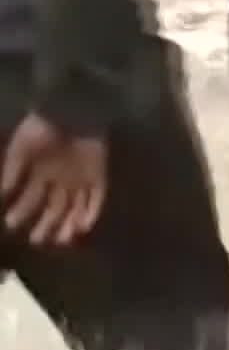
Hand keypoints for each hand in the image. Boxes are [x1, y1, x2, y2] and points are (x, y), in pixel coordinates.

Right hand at [1, 112, 106, 246]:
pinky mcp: (98, 175)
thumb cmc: (42, 128)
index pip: (31, 199)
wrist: (71, 110)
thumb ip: (12, 171)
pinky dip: (91, 212)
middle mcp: (61, 180)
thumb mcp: (20, 149)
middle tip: (37, 239)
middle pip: (55, 208)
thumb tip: (3, 192)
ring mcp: (81, 179)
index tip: (12, 223)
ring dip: (68, 224)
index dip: (22, 212)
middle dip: (46, 225)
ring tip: (60, 239)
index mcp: (40, 174)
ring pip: (75, 207)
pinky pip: (97, 197)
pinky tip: (82, 227)